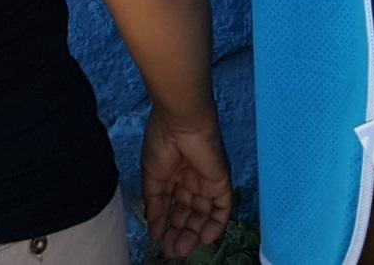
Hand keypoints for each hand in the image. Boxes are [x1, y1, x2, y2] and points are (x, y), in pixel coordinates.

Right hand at [141, 108, 231, 258]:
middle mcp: (190, 181)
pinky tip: (203, 238)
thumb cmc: (161, 142)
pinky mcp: (221, 183)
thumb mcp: (152, 176)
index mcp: (172, 176)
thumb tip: (152, 227)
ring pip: (203, 215)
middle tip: (171, 251)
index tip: (158, 242)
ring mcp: (206, 183)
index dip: (165, 226)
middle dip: (179, 233)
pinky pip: (222, 210)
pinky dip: (215, 226)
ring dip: (194, 234)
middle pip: (187, 214)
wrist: (180, 122)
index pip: (171, 208)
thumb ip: (155, 203)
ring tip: (182, 249)